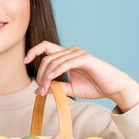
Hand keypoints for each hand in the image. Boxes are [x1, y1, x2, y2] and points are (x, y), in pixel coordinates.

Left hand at [24, 41, 138, 111]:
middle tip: (40, 90)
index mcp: (67, 56)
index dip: (33, 51)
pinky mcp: (86, 59)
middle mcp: (71, 52)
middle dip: (39, 74)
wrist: (114, 88)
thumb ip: (56, 88)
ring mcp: (78, 54)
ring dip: (46, 76)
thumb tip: (39, 91)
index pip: (46, 47)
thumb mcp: (70, 89)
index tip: (25, 61)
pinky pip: (66, 63)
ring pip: (54, 61)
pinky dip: (56, 71)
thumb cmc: (94, 87)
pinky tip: (51, 79)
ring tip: (44, 89)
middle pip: (46, 57)